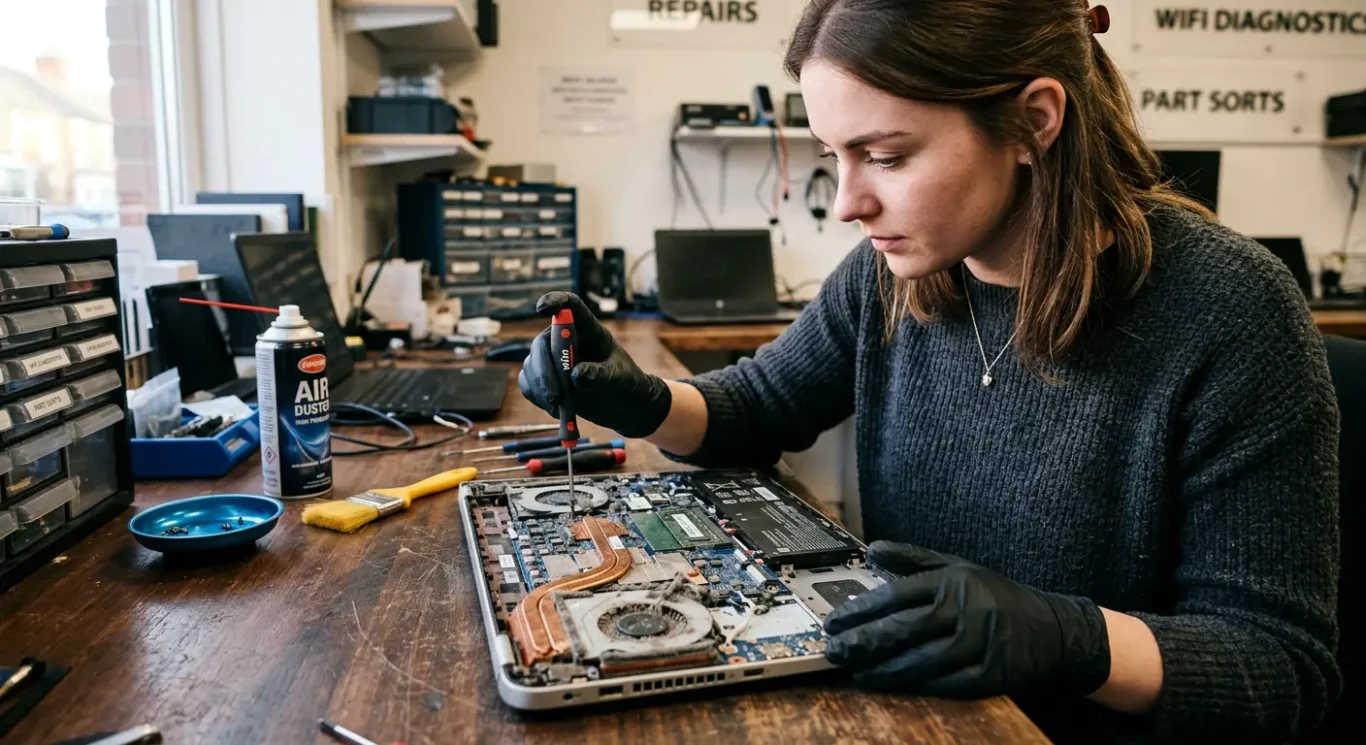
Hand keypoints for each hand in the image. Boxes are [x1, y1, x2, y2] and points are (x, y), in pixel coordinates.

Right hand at [517, 292, 671, 438]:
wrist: (625, 407)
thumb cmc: (627, 384)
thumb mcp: (620, 379)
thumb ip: (601, 375)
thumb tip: (576, 375)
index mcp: (589, 329)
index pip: (570, 306)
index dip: (555, 301)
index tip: (542, 308)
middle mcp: (566, 340)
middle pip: (543, 343)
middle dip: (545, 370)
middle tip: (556, 397)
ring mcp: (553, 360)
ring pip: (532, 366)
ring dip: (542, 388)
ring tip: (562, 407)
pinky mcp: (545, 379)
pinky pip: (528, 383)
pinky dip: (538, 397)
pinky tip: (557, 410)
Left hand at [824, 541, 1110, 697]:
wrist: (1054, 632)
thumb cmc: (996, 598)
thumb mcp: (958, 568)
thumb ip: (913, 559)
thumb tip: (871, 550)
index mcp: (953, 580)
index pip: (897, 594)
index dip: (862, 609)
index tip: (833, 620)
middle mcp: (964, 610)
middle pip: (903, 628)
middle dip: (863, 641)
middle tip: (833, 650)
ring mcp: (977, 644)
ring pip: (919, 660)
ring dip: (882, 668)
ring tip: (853, 671)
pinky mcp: (988, 675)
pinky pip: (942, 682)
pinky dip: (914, 685)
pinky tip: (890, 684)